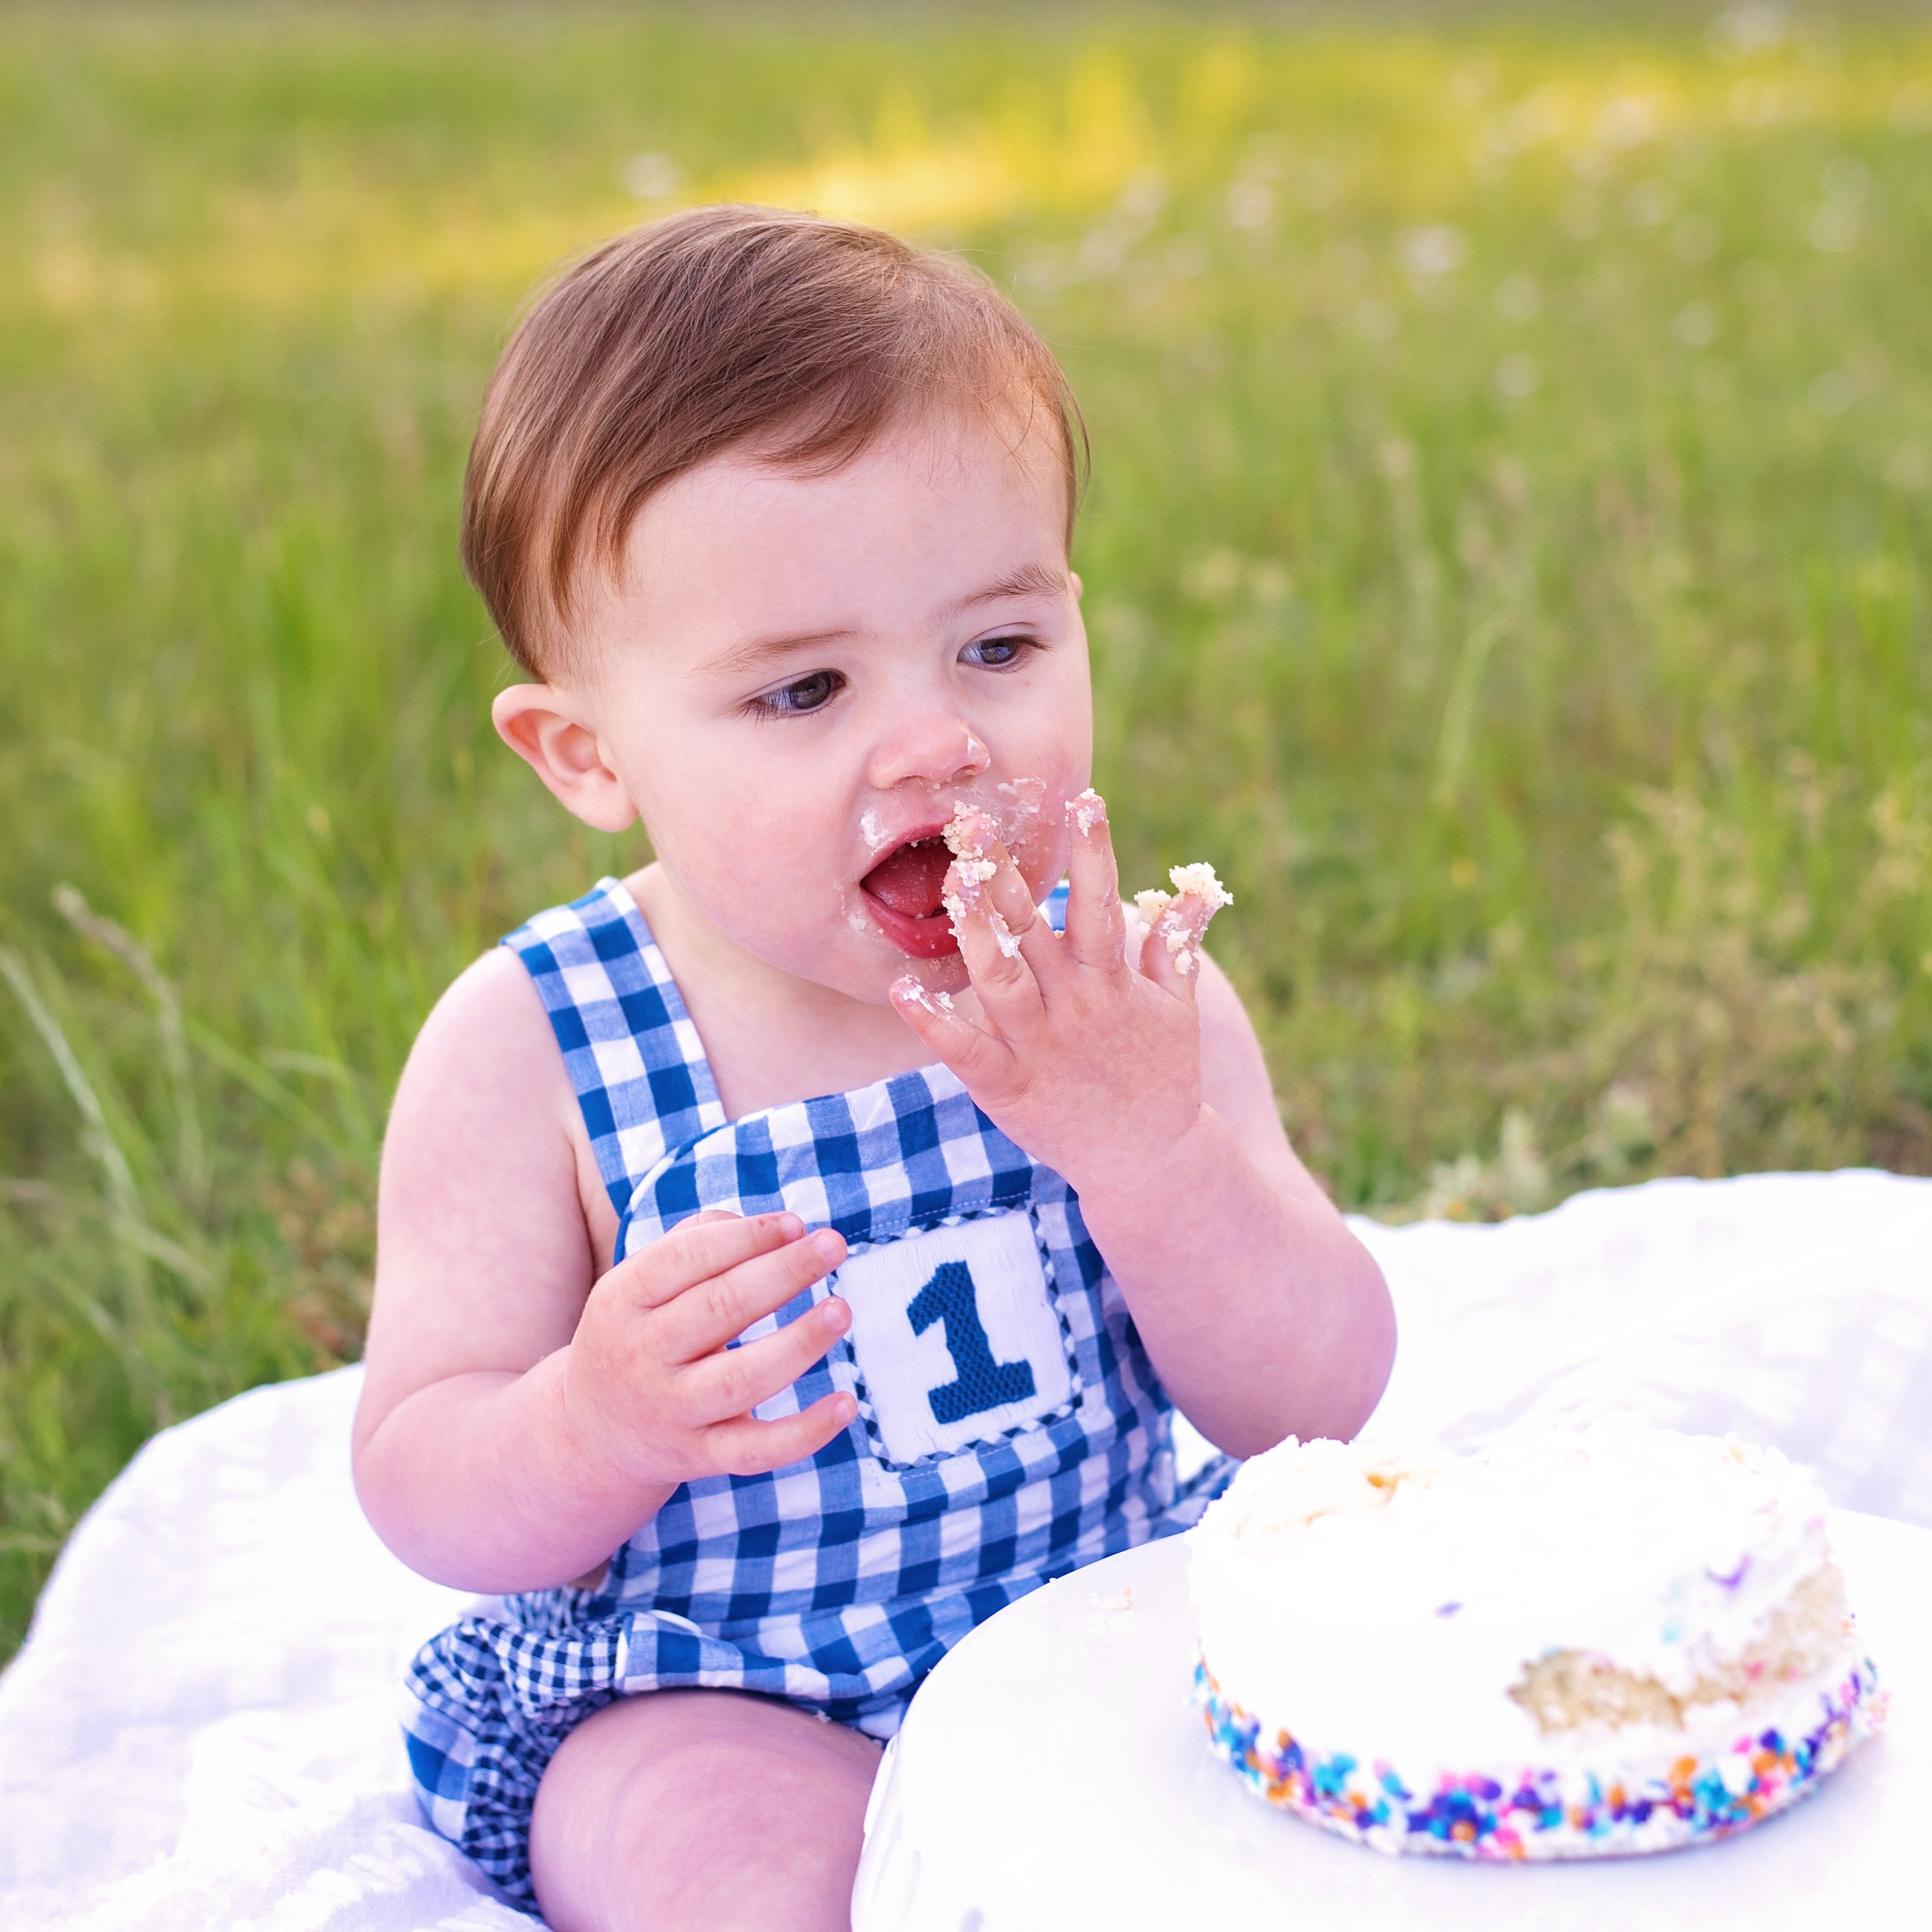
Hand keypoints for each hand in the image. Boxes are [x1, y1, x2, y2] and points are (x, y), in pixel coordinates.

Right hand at [560, 1210, 855, 1489]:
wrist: (592, 1432)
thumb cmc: (641, 1331)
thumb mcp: (640, 1281)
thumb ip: (700, 1241)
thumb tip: (779, 1229)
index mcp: (622, 1298)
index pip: (685, 1258)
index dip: (744, 1237)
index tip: (795, 1223)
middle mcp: (641, 1355)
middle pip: (718, 1309)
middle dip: (781, 1273)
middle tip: (833, 1245)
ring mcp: (670, 1411)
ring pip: (740, 1380)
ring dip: (797, 1343)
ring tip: (840, 1310)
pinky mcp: (698, 1456)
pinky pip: (756, 1451)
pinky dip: (804, 1433)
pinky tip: (846, 1403)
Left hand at [891, 790, 1223, 1191]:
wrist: (1150, 1163)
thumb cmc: (1162, 1078)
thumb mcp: (1179, 1010)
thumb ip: (1175, 946)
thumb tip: (1195, 889)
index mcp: (1112, 981)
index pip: (1103, 903)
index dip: (1095, 852)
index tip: (1084, 799)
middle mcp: (1075, 1006)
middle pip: (1036, 929)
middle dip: (1007, 874)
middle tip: (976, 821)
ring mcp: (1040, 1046)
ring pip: (1000, 979)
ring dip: (974, 930)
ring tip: (949, 881)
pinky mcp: (1008, 1087)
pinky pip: (964, 1049)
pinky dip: (933, 1021)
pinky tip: (902, 989)